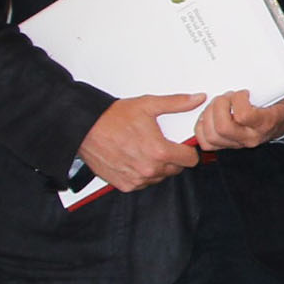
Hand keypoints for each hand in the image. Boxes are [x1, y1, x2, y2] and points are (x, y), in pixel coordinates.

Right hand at [77, 93, 204, 192]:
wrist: (86, 128)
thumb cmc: (114, 117)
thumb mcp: (148, 105)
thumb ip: (177, 103)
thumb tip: (197, 98)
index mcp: (160, 152)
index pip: (190, 160)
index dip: (188, 151)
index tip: (182, 146)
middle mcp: (150, 169)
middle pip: (175, 169)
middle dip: (172, 158)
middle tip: (160, 144)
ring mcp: (137, 179)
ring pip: (159, 177)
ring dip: (157, 167)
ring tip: (145, 150)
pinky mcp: (125, 185)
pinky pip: (142, 183)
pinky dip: (142, 174)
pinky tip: (134, 159)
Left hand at [194, 89, 283, 149]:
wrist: (281, 125)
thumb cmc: (281, 105)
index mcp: (265, 123)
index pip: (243, 115)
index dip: (237, 101)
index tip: (243, 91)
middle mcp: (249, 137)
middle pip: (222, 127)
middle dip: (219, 106)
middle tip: (226, 96)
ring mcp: (236, 143)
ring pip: (210, 135)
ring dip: (208, 115)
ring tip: (217, 104)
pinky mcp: (225, 145)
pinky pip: (206, 141)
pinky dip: (201, 127)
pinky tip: (209, 114)